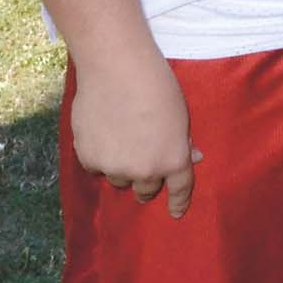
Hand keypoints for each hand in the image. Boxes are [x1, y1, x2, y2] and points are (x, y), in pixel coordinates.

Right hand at [69, 53, 201, 217]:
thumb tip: (192, 157)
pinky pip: (96, 167)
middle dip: (146, 180)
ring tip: (121, 135)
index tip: (176, 213)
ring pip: (119, 179)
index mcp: (174, 159)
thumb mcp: (180, 114)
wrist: (117, 69)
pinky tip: (101, 130)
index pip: (180, 189)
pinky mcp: (89, 161)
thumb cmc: (156, 85)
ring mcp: (115, 168)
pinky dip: (99, 155)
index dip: (179, 203)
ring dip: (121, 167)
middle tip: (142, 161)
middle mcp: (145, 171)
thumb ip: (182, 140)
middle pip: (146, 190)